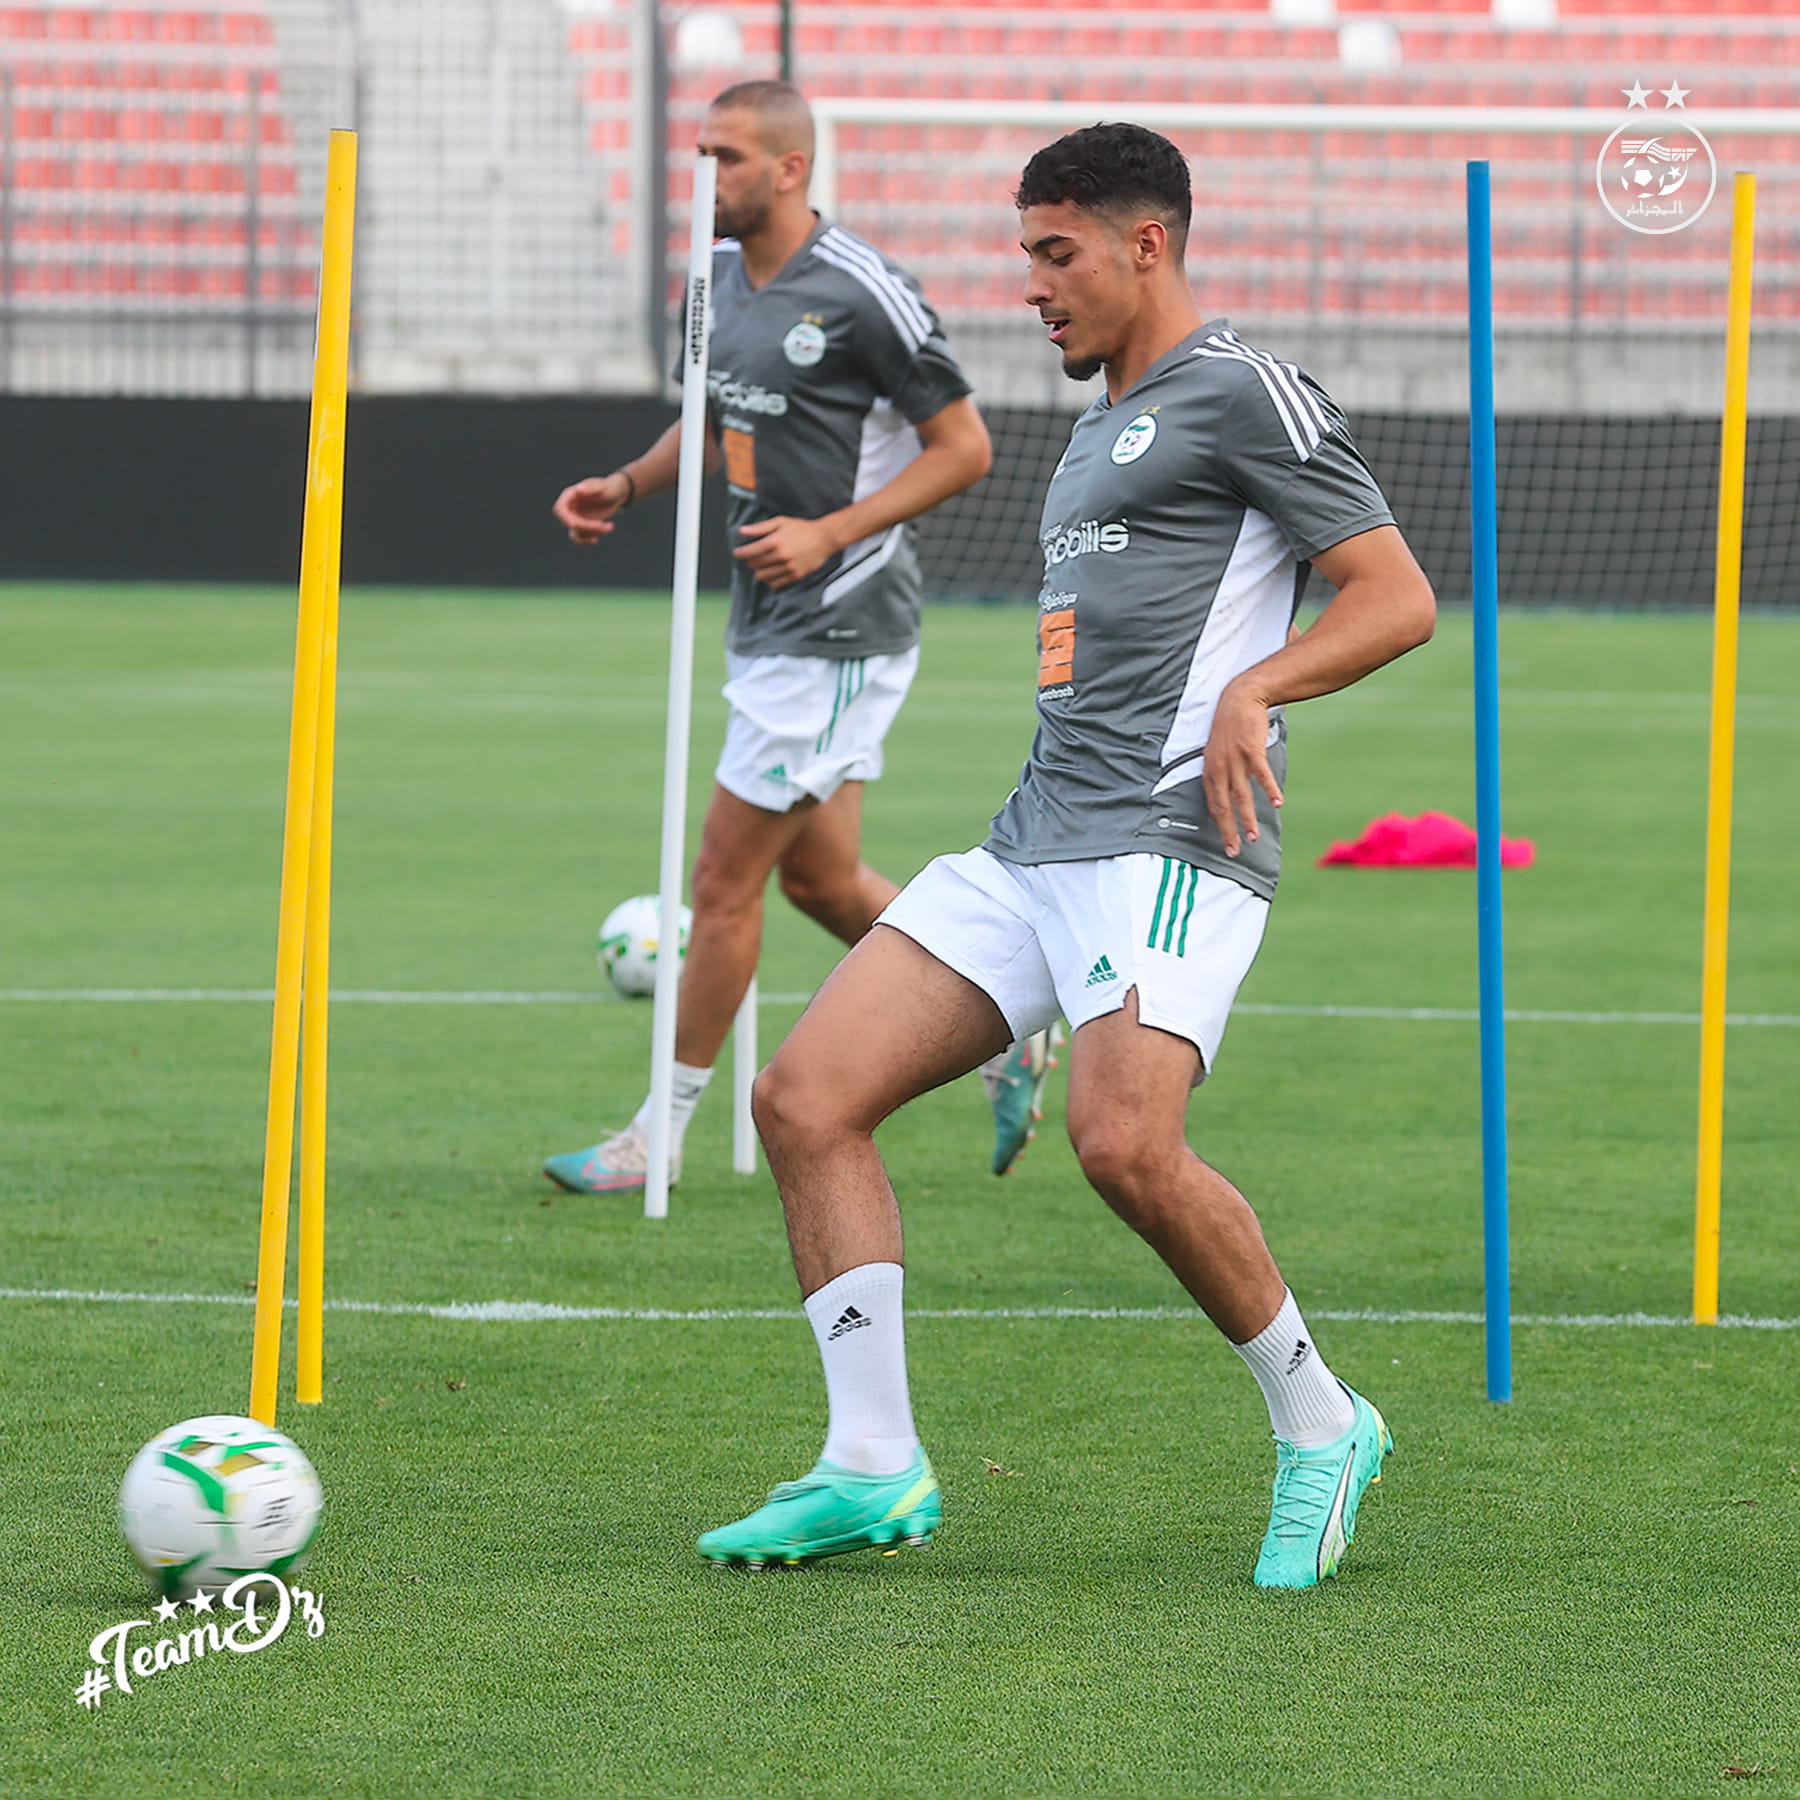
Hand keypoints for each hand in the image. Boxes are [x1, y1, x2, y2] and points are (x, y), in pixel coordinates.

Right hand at [553, 473, 629, 545]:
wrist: (615, 494)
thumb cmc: (608, 487)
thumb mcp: (602, 486)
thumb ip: (590, 487)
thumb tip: (578, 489)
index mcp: (570, 495)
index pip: (560, 509)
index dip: (565, 519)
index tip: (577, 525)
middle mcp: (569, 507)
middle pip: (570, 523)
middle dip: (587, 527)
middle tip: (604, 525)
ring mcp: (574, 517)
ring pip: (576, 533)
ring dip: (593, 533)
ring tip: (610, 526)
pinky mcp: (582, 526)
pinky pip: (580, 538)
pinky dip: (587, 541)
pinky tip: (596, 540)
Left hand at [732, 515, 840, 589]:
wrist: (824, 538)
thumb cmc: (801, 528)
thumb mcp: (780, 522)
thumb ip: (760, 527)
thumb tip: (742, 531)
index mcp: (775, 541)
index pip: (750, 551)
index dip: (740, 553)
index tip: (737, 553)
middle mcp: (781, 556)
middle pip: (755, 565)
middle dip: (751, 561)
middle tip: (753, 557)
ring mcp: (788, 567)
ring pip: (763, 576)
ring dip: (759, 572)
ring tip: (762, 566)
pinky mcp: (795, 576)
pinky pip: (776, 584)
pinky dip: (770, 580)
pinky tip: (771, 574)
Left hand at [1201, 679, 1282, 858]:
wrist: (1240, 699)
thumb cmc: (1229, 729)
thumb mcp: (1216, 752)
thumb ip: (1220, 775)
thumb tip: (1226, 798)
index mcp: (1209, 771)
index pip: (1213, 805)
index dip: (1219, 826)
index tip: (1226, 844)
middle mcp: (1218, 767)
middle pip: (1223, 805)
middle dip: (1228, 831)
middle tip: (1234, 851)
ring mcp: (1234, 759)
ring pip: (1241, 795)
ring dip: (1247, 817)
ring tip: (1253, 836)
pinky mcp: (1251, 749)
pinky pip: (1261, 774)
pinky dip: (1269, 789)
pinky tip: (1277, 802)